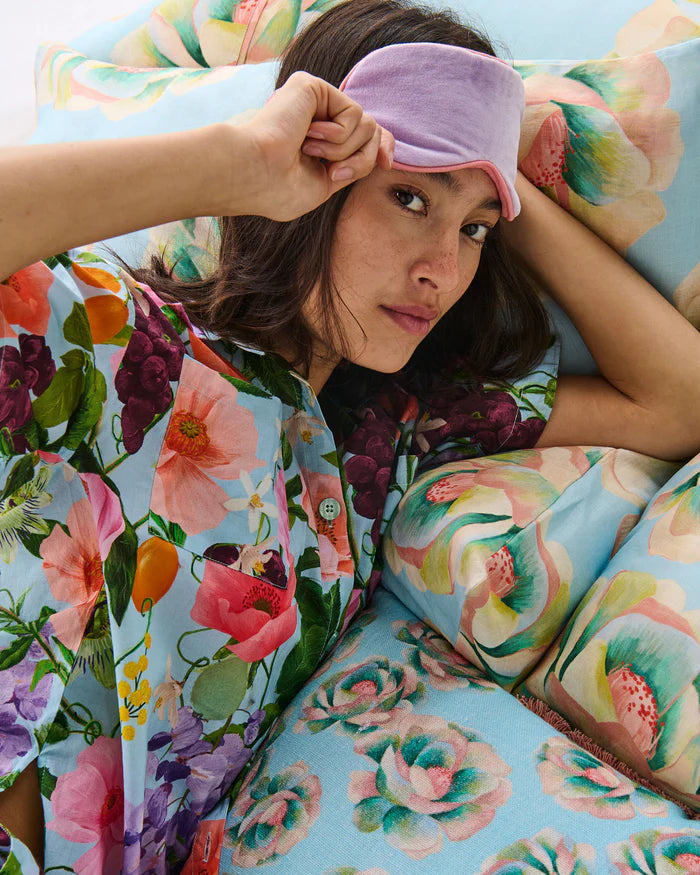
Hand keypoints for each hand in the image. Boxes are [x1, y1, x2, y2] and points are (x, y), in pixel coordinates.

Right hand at [236, 71, 394, 220]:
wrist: (254, 175)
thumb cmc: (278, 189)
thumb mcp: (325, 185)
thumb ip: (352, 166)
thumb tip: (382, 149)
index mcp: (317, 141)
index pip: (364, 135)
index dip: (383, 147)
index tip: (386, 164)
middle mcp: (316, 118)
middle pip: (372, 132)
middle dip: (362, 159)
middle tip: (333, 173)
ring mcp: (314, 101)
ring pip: (367, 124)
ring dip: (344, 151)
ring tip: (311, 152)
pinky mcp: (313, 87)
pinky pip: (354, 113)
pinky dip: (338, 136)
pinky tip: (309, 136)